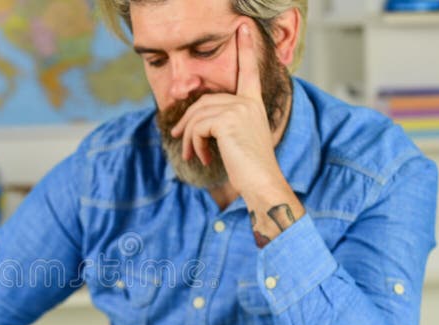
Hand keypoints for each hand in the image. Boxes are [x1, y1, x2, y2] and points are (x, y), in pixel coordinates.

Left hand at [170, 23, 283, 195]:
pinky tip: (203, 158)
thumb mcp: (235, 139)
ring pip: (197, 116)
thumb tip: (188, 122)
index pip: (249, 72)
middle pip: (204, 102)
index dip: (246, 49)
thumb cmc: (248, 167)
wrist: (261, 182)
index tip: (244, 27)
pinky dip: (193, 144)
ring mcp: (239, 109)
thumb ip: (220, 122)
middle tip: (176, 138)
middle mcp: (247, 102)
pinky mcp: (228, 120)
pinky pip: (197, 127)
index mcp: (253, 103)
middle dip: (186, 122)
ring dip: (187, 138)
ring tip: (190, 155)